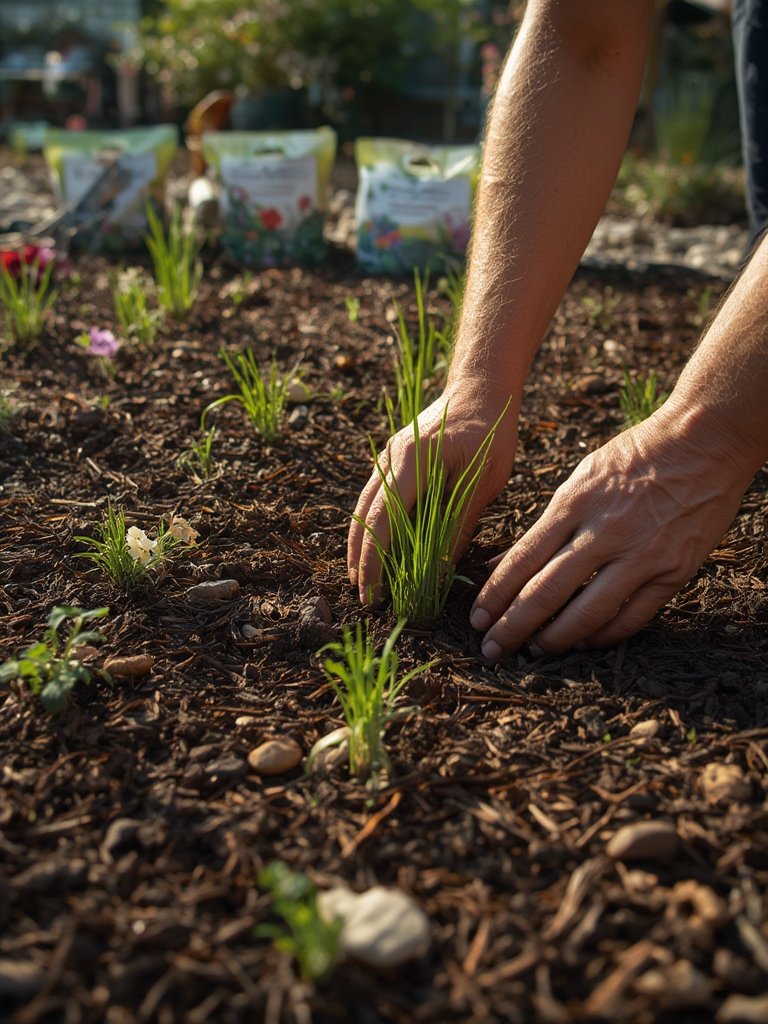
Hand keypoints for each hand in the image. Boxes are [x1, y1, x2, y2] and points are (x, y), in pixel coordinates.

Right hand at [347, 383, 517, 604]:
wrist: (480, 388)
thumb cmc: (490, 431)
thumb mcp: (483, 482)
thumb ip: (459, 524)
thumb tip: (439, 571)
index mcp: (413, 461)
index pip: (383, 520)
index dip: (374, 560)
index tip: (373, 592)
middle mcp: (391, 458)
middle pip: (363, 517)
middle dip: (360, 559)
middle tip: (364, 597)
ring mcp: (387, 457)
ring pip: (363, 508)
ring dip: (361, 545)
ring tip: (364, 580)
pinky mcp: (392, 459)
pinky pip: (374, 497)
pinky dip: (371, 526)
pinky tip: (377, 549)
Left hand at [470, 404, 752, 657]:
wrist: (704, 441)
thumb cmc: (635, 456)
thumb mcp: (580, 478)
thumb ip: (544, 525)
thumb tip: (500, 562)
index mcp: (573, 505)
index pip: (521, 560)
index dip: (494, 595)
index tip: (476, 618)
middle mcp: (603, 532)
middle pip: (546, 592)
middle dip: (513, 626)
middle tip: (492, 649)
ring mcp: (640, 554)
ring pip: (586, 613)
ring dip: (554, 639)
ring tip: (534, 651)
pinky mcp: (673, 571)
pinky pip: (632, 617)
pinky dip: (603, 635)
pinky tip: (584, 641)